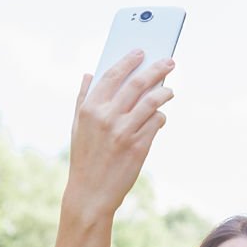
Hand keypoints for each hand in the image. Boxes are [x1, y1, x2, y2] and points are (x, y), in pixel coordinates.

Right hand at [65, 50, 175, 218]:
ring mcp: (124, 131)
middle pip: (137, 84)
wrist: (91, 193)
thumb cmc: (84, 159)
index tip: (141, 52)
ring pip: (152, 101)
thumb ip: (82, 98)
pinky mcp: (138, 146)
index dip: (128, 61)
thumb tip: (89, 74)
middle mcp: (107, 117)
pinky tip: (160, 117)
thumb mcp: (77, 127)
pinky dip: (160, 116)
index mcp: (89, 109)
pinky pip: (156, 123)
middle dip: (156, 69)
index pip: (112, 75)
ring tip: (170, 90)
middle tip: (169, 62)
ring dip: (164, 92)